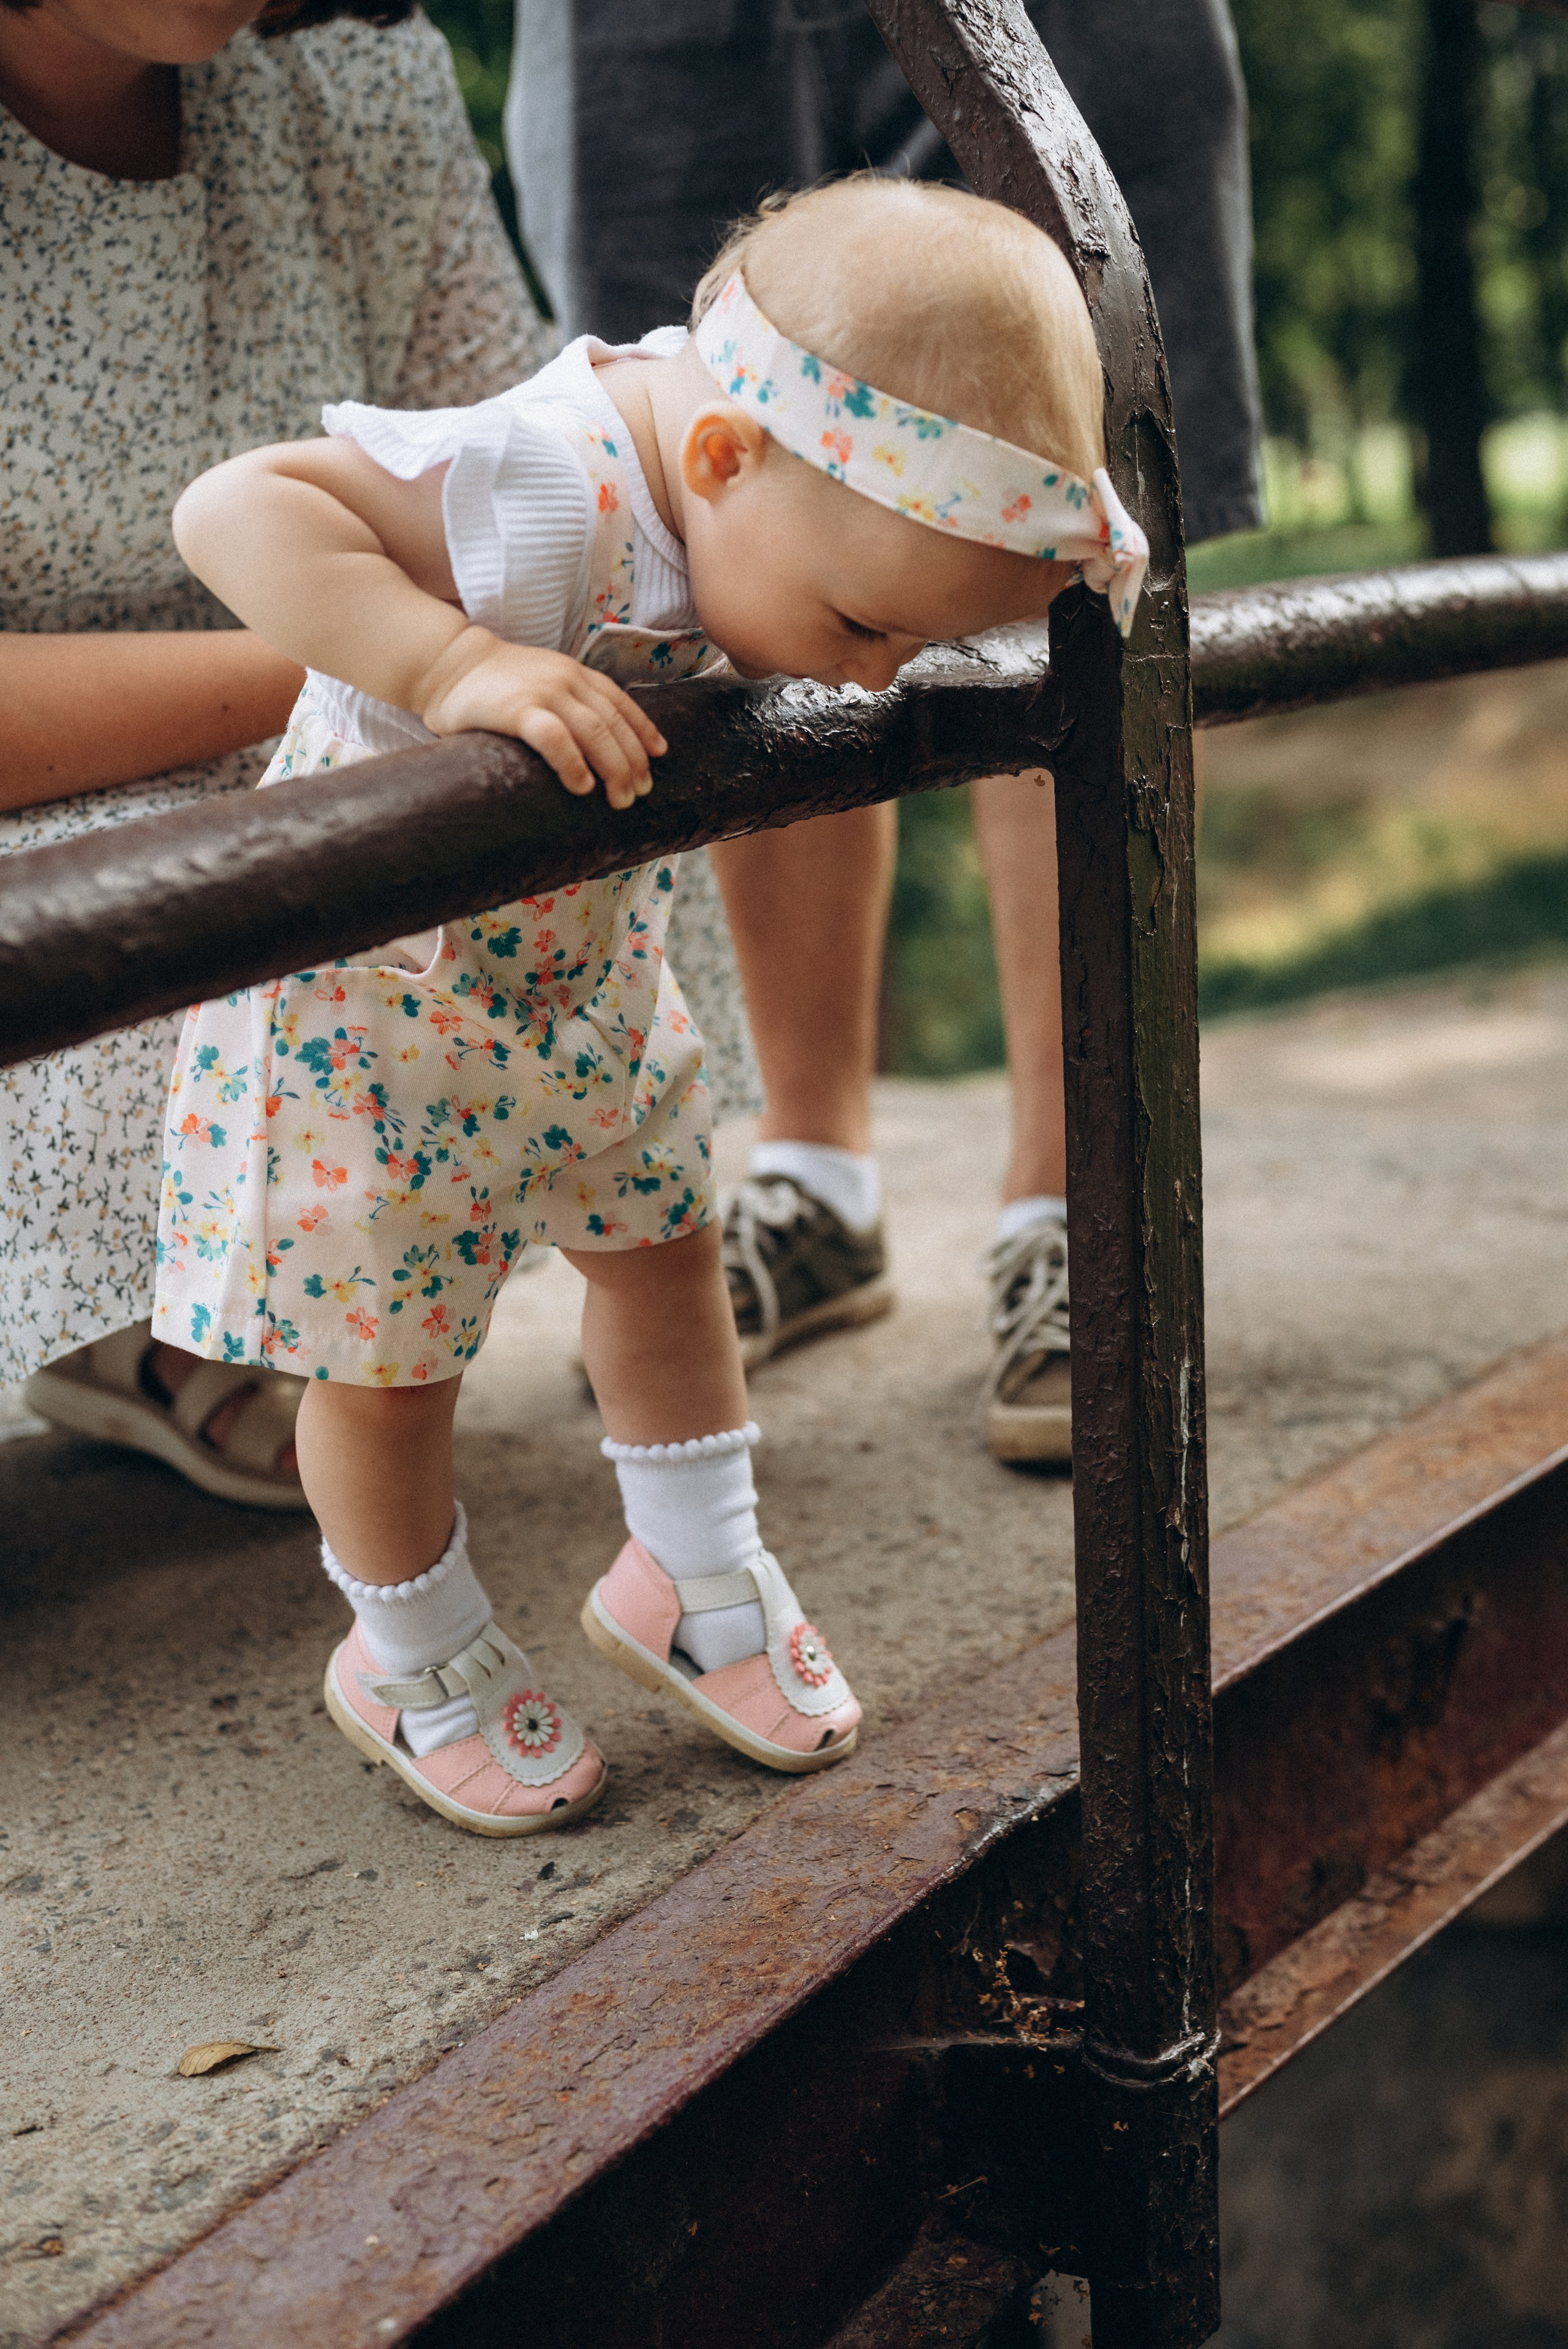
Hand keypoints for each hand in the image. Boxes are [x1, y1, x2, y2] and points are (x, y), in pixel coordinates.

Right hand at [418, 630, 666, 811]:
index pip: (621, 702)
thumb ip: (566, 702)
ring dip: (613, 768)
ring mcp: (542, 692)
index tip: (660, 755)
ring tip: (621, 799)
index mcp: (574, 673)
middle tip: (641, 792)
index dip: (643, 730)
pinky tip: (581, 786)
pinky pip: (554, 737)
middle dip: (632, 760)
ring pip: (594, 731)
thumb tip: (593, 742)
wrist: (447, 664)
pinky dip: (573, 762)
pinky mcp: (517, 709)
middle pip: (613, 723)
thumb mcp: (540, 681)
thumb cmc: (492, 684)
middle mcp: (566, 680)